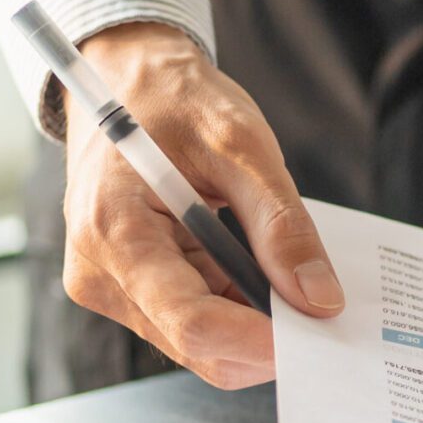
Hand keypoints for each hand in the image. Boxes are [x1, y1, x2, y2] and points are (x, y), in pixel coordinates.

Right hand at [57, 21, 342, 388]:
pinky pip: (192, 321)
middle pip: (194, 343)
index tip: (319, 333)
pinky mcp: (128, 288)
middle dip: (264, 339)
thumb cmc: (173, 100)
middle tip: (324, 312)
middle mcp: (98, 272)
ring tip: (294, 282)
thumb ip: (281, 224)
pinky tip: (262, 275)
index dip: (259, 340)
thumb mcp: (241, 144)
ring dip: (252, 324)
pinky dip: (236, 309)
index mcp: (114, 230)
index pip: (190, 320)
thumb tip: (319, 297)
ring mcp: (110, 285)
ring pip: (197, 342)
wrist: (124, 79)